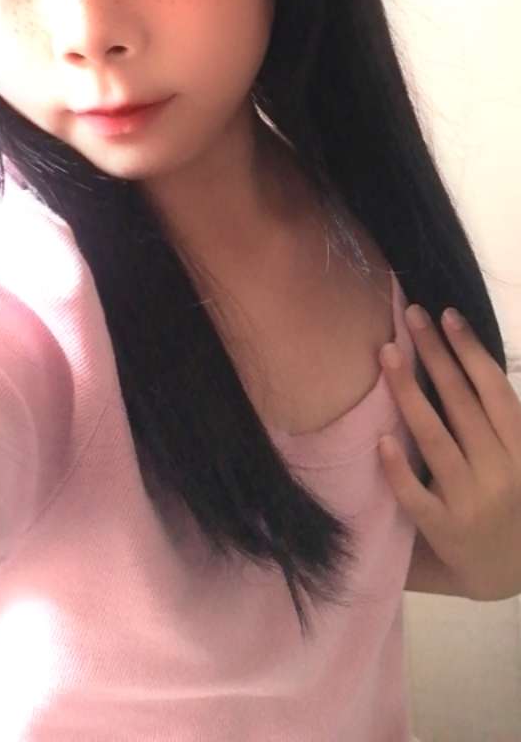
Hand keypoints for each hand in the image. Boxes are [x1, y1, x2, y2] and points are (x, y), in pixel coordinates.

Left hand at [377, 303, 520, 601]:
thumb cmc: (510, 501)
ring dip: (409, 393)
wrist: (511, 574)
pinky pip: (416, 496)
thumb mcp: (518, 457)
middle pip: (462, 403)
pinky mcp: (444, 530)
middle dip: (435, 355)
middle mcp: (500, 471)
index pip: (494, 390)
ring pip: (435, 439)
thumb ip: (497, 420)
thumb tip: (461, 358)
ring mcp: (471, 501)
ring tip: (388, 353)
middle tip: (411, 316)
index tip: (447, 315)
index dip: (471, 351)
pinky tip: (382, 440)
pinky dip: (399, 468)